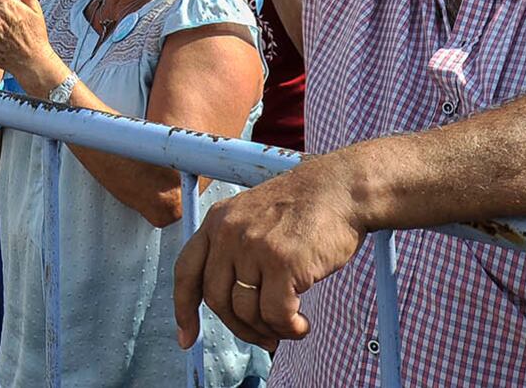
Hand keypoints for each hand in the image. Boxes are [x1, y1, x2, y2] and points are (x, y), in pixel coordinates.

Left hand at [172, 157, 363, 351]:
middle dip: (240, 328)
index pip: (186, 271)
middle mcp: (229, 232)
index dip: (184, 309)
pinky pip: (276, 314)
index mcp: (217, 220)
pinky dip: (289, 329)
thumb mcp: (253, 215)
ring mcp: (254, 247)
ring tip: (290, 327)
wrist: (341, 188)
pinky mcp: (282, 262)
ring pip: (246, 312)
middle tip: (264, 338)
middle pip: (216, 300)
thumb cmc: (305, 207)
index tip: (187, 338)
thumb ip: (235, 249)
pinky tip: (302, 324)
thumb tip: (233, 306)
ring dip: (269, 331)